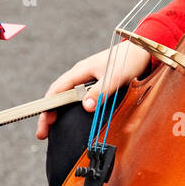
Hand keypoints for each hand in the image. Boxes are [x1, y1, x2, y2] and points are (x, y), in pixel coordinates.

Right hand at [35, 40, 151, 139]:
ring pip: (67, 96)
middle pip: (58, 95)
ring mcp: (87, 78)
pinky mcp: (96, 82)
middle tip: (43, 134)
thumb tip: (86, 107)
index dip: (47, 107)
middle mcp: (80, 75)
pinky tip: (71, 117)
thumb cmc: (128, 61)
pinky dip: (70, 108)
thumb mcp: (114, 78)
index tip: (44, 123)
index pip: (56, 90)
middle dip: (48, 114)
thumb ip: (100, 92)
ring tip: (52, 128)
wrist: (141, 51)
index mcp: (80, 71)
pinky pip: (78, 96)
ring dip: (58, 112)